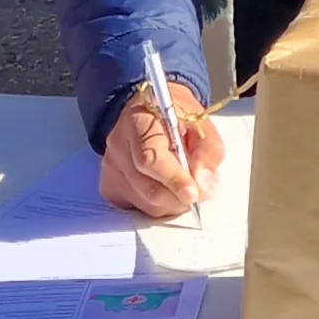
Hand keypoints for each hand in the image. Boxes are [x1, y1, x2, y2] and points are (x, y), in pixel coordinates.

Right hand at [98, 78, 226, 219]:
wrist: (151, 110)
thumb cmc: (177, 115)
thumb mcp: (201, 122)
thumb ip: (208, 151)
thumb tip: (202, 186)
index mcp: (138, 121)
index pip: (150, 159)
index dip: (173, 180)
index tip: (193, 193)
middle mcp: (118, 145)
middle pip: (148, 187)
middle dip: (178, 198)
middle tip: (198, 193)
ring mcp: (111, 167)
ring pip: (145, 204)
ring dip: (171, 204)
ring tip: (184, 187)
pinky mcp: (110, 185)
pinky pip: (137, 208)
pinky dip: (158, 207)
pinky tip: (167, 190)